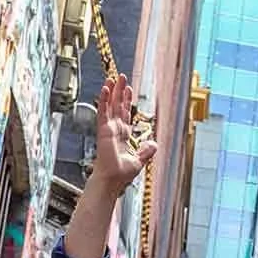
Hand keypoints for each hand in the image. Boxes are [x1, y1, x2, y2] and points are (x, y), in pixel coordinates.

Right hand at [91, 75, 154, 192]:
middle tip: (120, 77)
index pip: (124, 114)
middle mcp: (115, 130)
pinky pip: (103, 112)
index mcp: (123, 135)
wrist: (112, 180)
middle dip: (119, 91)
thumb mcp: (139, 160)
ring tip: (112, 78)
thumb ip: (146, 151)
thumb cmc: (121, 174)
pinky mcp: (103, 130)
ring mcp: (108, 129)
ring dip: (111, 91)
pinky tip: (105, 89)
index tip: (127, 89)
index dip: (126, 101)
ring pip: (110, 105)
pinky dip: (103, 100)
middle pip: (117, 106)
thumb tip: (154, 143)